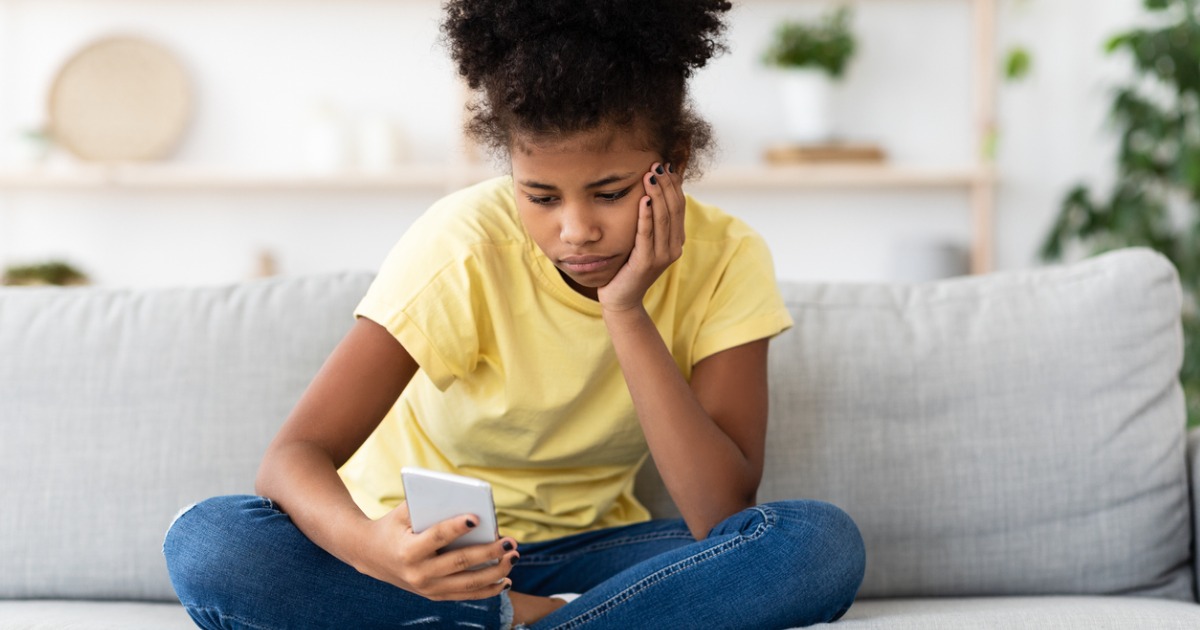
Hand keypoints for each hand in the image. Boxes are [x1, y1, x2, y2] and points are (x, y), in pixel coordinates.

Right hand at [351, 501, 518, 600]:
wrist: (371, 555)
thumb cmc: (393, 526)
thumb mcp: (402, 513)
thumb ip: (428, 504)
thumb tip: (465, 497)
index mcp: (408, 550)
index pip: (437, 538)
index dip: (456, 527)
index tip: (477, 517)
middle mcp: (418, 573)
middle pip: (460, 562)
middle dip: (488, 552)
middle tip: (510, 541)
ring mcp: (427, 588)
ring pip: (468, 583)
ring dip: (495, 572)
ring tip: (514, 557)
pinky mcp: (435, 596)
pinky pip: (466, 595)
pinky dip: (488, 590)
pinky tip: (506, 580)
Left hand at [597, 162, 685, 312]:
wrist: (621, 297)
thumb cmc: (629, 265)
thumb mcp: (644, 240)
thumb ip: (651, 221)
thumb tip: (652, 191)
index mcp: (676, 240)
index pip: (679, 206)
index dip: (674, 185)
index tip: (666, 165)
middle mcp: (674, 247)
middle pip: (674, 209)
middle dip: (666, 185)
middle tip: (657, 164)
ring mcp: (662, 256)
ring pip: (663, 219)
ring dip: (657, 194)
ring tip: (650, 175)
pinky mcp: (647, 262)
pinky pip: (647, 234)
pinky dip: (646, 216)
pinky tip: (643, 199)